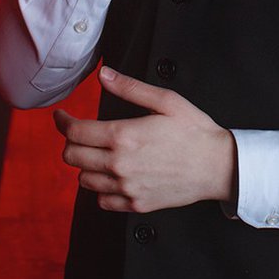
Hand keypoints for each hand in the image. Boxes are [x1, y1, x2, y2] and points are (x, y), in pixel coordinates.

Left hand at [53, 66, 237, 212]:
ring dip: (85, 165)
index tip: (61, 117)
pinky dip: (100, 188)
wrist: (218, 166)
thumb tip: (104, 75)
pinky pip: (101, 200)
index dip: (62, 122)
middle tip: (80, 133)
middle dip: (71, 142)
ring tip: (98, 154)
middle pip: (72, 157)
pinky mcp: (135, 204)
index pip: (75, 132)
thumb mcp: (166, 100)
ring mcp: (126, 188)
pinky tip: (112, 175)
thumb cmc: (195, 131)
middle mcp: (119, 165)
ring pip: (83, 180)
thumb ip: (130, 88)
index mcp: (124, 136)